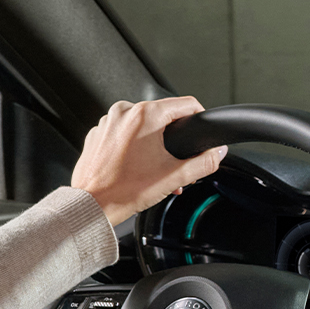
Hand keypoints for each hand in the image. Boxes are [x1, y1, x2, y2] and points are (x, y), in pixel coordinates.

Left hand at [69, 96, 226, 225]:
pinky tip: (136, 167)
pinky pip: (123, 133)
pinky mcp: (97, 133)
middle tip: (174, 162)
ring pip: (142, 125)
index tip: (199, 130)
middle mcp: (124, 112)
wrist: (92, 204)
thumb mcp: (174, 177)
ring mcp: (108, 121)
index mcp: (145, 115)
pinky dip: (133, 146)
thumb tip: (217, 153)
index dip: (199, 117)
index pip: (185, 104)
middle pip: (162, 116)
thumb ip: (203, 162)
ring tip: (154, 170)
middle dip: (173, 139)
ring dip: (154, 144)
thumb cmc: (124, 191)